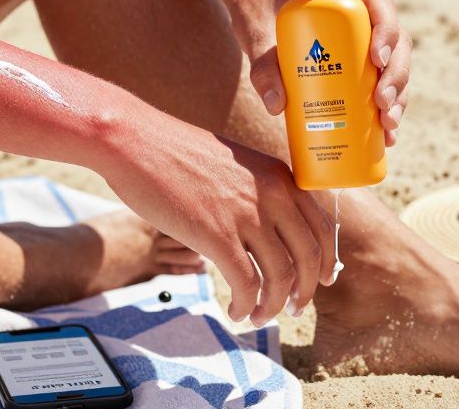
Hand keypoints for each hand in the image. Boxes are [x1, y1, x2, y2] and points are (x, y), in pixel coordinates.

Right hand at [100, 121, 336, 325]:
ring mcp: (246, 214)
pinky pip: (246, 283)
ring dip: (273, 306)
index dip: (324, 261)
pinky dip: (245, 305)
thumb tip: (268, 224)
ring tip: (258, 316)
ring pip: (281, 276)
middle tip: (293, 308)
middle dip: (304, 290)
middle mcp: (272, 193)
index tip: (318, 280)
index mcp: (279, 175)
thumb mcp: (234, 163)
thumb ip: (257, 189)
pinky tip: (235, 312)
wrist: (134, 141)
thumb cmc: (175, 152)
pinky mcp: (216, 234)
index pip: (322, 226)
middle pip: (308, 256)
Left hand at [231, 0, 411, 145]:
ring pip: (393, 69)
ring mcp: (360, 45)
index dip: (387, 31)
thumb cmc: (255, 11)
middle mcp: (359, 21)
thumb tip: (277, 106)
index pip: (379, 6)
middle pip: (395, 44)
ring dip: (398, 98)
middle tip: (381, 104)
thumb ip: (262, 63)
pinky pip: (379, 88)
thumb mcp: (253, 30)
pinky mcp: (353, 69)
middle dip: (396, 76)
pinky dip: (385, 111)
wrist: (253, 12)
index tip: (377, 59)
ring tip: (388, 126)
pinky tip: (386, 139)